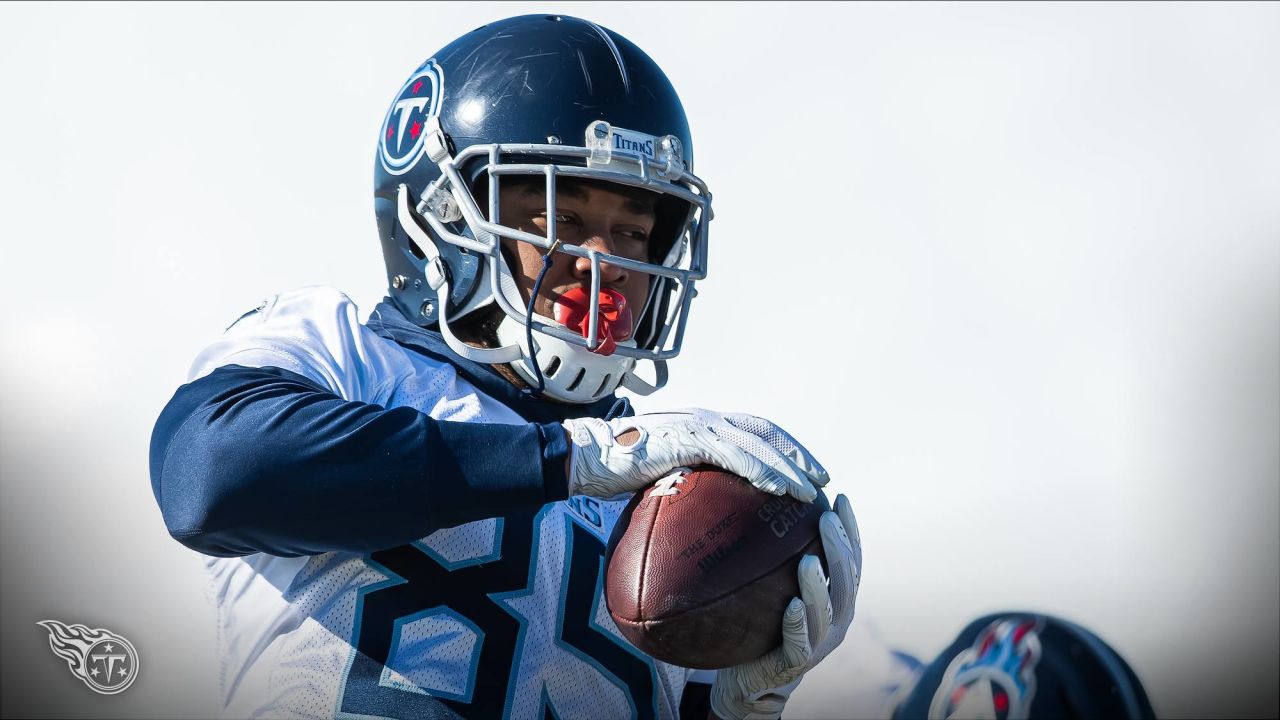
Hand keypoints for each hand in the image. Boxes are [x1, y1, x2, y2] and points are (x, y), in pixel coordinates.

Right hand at [562, 409, 828, 501]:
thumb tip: (694, 523)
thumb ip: (679, 489)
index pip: (751, 429)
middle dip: (797, 453)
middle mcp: (703, 418)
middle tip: (822, 480)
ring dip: (791, 465)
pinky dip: (764, 470)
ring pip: (758, 440)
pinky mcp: (689, 438)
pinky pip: (737, 454)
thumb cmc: (611, 472)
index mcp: (697, 424)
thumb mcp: (654, 480)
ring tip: (813, 490)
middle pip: (765, 430)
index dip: (782, 447)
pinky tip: (782, 490)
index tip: (805, 471)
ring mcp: (697, 425)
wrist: (584, 458)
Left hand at [710, 494, 860, 719]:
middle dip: (839, 548)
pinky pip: (800, 642)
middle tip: (826, 517)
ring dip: (819, 585)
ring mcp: (820, 643)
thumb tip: (765, 504)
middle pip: (846, 580)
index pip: (852, 559)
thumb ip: (781, 558)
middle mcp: (837, 619)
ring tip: (808, 559)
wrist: (751, 677)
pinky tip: (791, 604)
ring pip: (828, 611)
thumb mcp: (776, 586)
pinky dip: (798, 622)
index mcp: (838, 598)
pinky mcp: (796, 662)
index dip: (850, 529)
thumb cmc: (764, 624)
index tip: (839, 497)